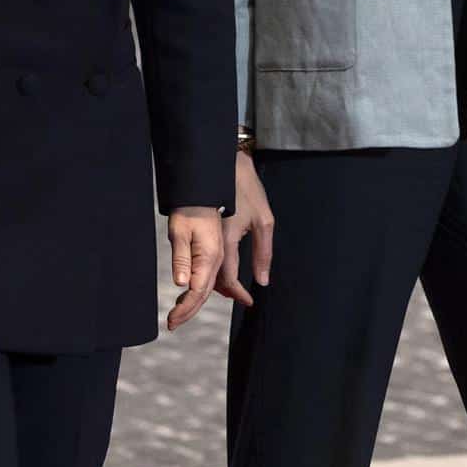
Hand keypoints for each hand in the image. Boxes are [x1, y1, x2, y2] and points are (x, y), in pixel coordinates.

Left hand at [166, 206, 222, 330]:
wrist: (201, 190)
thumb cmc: (189, 208)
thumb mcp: (179, 232)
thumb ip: (182, 258)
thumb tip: (182, 284)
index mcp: (210, 257)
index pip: (197, 291)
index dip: (185, 309)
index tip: (171, 321)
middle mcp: (217, 259)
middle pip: (204, 293)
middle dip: (188, 311)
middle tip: (172, 324)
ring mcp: (217, 256)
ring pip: (207, 286)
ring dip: (193, 303)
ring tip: (178, 315)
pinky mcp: (214, 251)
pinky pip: (209, 277)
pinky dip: (199, 291)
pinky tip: (190, 296)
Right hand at [213, 151, 273, 306]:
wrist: (228, 165)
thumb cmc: (248, 189)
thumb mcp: (264, 221)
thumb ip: (263, 253)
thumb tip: (262, 279)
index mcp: (226, 238)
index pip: (228, 278)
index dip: (237, 293)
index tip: (248, 301)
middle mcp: (212, 239)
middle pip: (213, 277)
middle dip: (226, 292)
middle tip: (241, 298)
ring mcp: (205, 234)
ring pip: (207, 268)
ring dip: (218, 282)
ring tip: (233, 290)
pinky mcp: (203, 229)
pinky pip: (206, 256)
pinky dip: (213, 268)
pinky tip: (222, 270)